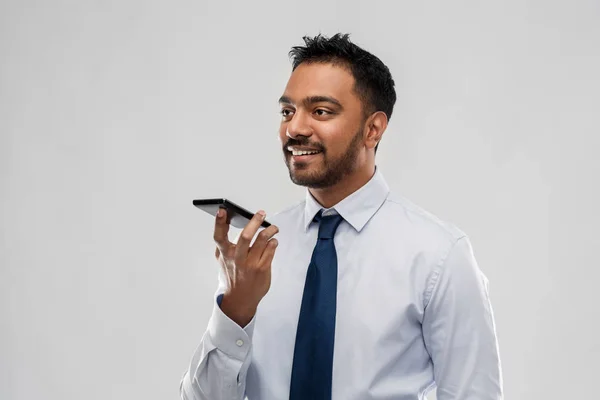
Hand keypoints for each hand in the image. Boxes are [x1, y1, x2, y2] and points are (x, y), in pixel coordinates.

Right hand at [213, 208, 278, 326]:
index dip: (219, 222)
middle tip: (261, 213)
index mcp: (225, 254)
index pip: (219, 236)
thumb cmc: (232, 276)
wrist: (240, 299)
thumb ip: (223, 245)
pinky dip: (273, 242)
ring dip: (269, 231)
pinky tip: (273, 241)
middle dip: (254, 222)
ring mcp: (250, 264)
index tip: (222, 210)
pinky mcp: (262, 268)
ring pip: (262, 241)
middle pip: (245, 236)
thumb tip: (224, 224)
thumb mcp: (223, 261)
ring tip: (273, 228)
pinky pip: (270, 250)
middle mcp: (237, 258)